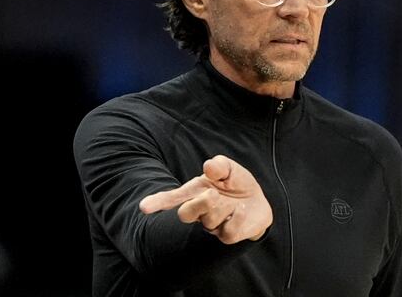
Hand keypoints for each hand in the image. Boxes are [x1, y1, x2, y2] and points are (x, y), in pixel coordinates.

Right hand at [139, 155, 272, 244]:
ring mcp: (213, 225)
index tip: (144, 207)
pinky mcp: (228, 235)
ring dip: (223, 208)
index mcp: (194, 193)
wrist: (256, 201)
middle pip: (185, 214)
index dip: (157, 202)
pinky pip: (227, 232)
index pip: (171, 199)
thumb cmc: (235, 184)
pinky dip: (236, 218)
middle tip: (213, 194)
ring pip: (209, 221)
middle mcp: (199, 211)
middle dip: (198, 204)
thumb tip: (209, 166)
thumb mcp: (229, 169)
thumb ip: (219, 165)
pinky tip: (241, 209)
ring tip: (233, 201)